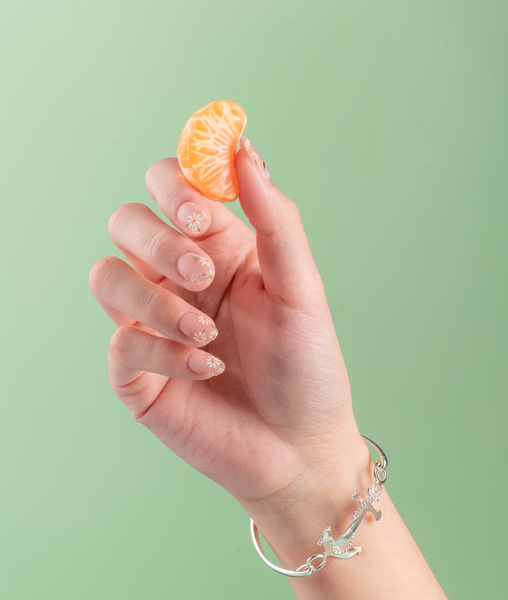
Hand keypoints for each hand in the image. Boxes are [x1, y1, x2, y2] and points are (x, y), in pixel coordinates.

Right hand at [89, 146, 367, 546]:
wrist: (301, 451)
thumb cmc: (308, 370)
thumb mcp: (302, 289)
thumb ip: (275, 220)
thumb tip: (243, 148)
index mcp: (219, 249)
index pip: (170, 187)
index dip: (176, 186)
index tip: (205, 212)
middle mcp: (179, 280)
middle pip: (127, 222)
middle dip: (160, 241)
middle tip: (204, 272)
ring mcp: (153, 325)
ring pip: (107, 276)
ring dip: (155, 299)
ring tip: (207, 335)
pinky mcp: (137, 374)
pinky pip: (122, 342)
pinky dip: (162, 352)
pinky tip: (208, 370)